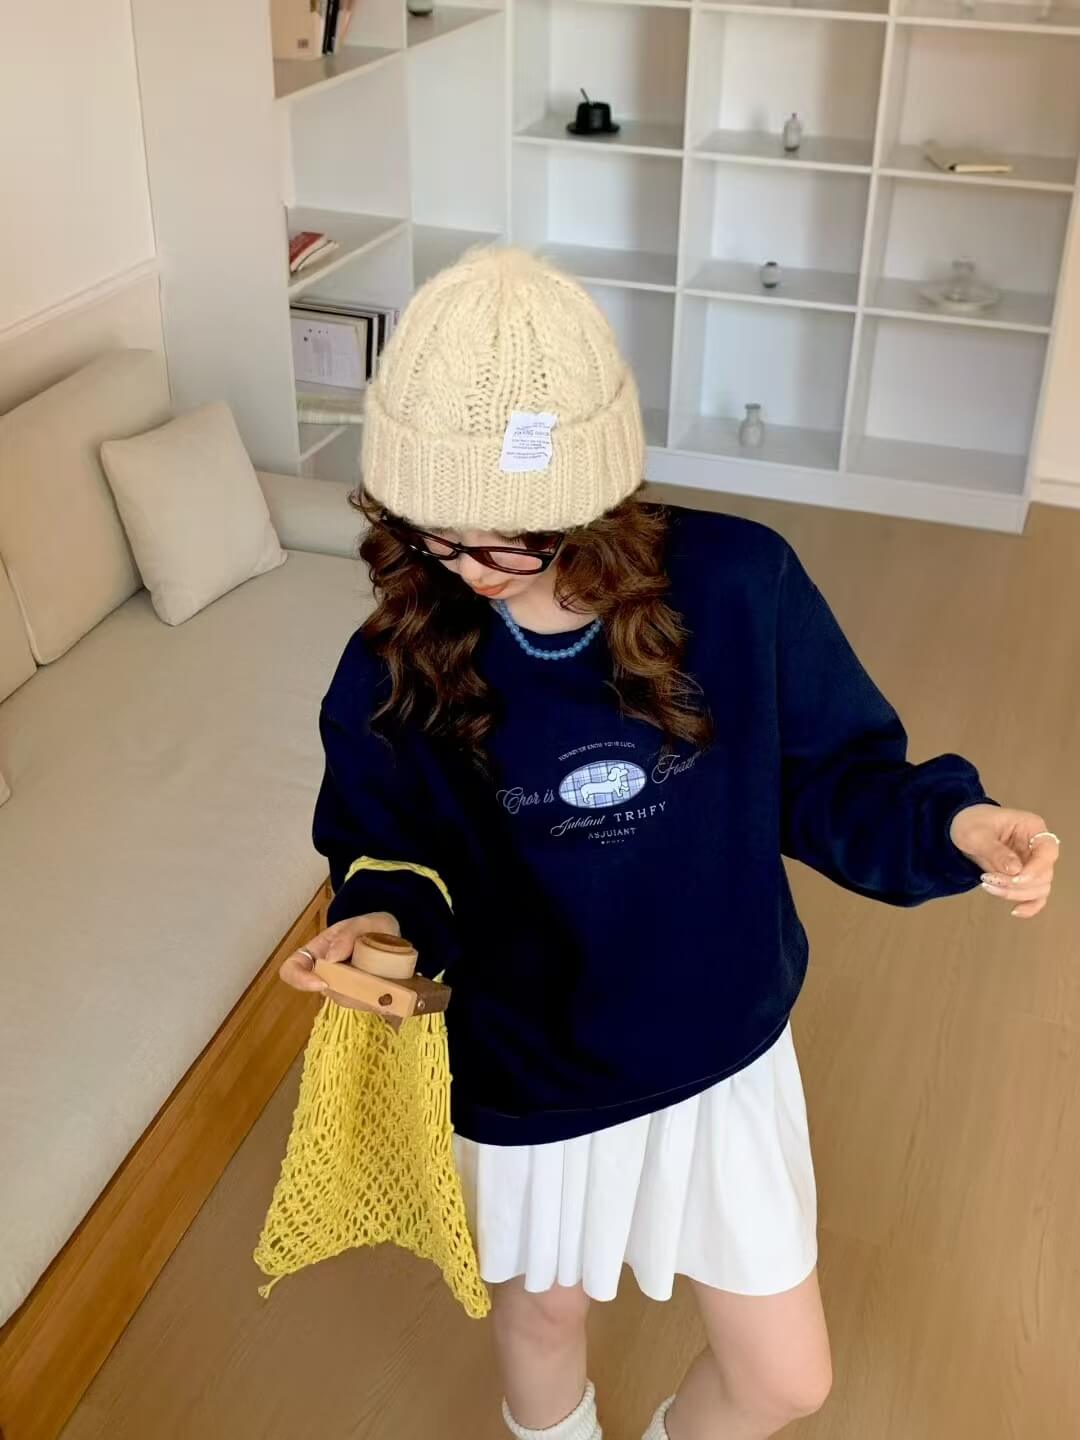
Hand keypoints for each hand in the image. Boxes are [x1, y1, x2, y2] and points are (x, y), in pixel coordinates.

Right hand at [278, 911, 400, 991]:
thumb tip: (331, 958)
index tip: (322, 983)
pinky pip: (365, 1006)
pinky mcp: (362, 998)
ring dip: (367, 995)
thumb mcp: (365, 922)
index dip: (299, 979)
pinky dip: (379, 1001)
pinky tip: (392, 992)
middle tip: (372, 979)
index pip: (292, 969)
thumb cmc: (373, 926)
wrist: (395, 937)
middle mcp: (326, 974)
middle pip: (324, 991)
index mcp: (318, 952)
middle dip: (348, 988)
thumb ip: (348, 933)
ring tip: (387, 981)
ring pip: (347, 1001)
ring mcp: (343, 988)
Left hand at [950, 804, 1060, 918]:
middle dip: (1017, 884)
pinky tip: (1015, 911)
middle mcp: (1037, 847)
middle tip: (989, 880)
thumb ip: (996, 851)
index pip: (1047, 851)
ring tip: (987, 886)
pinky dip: (1028, 906)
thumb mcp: (978, 834)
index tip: (1015, 878)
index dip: (1036, 869)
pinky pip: (1035, 896)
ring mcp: (1032, 864)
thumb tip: (1016, 871)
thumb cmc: (970, 823)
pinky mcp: (1024, 878)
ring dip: (1014, 893)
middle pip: (1044, 874)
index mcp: (1032, 828)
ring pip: (1039, 888)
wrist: (958, 828)